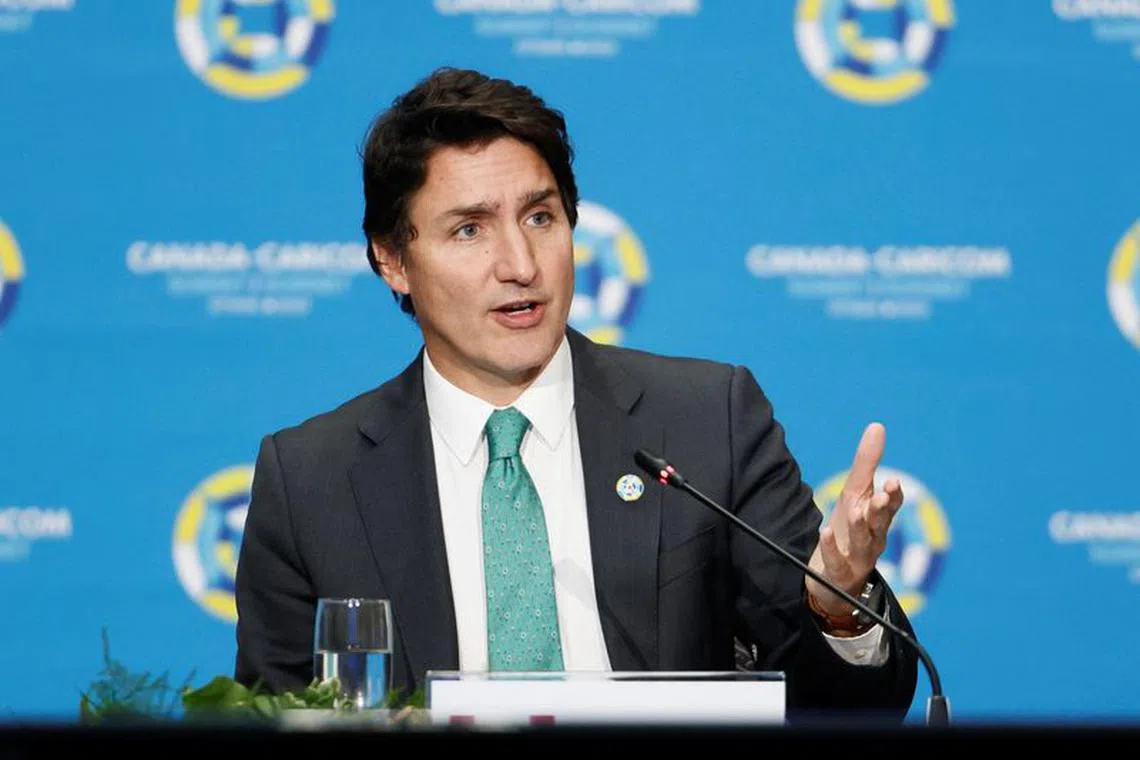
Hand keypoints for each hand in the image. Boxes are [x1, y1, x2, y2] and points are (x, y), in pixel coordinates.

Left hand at [805, 422, 903, 615]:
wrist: (832, 577)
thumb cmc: (848, 529)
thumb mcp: (855, 495)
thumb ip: (866, 464)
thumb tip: (877, 426)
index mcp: (877, 519)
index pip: (890, 506)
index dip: (893, 496)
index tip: (893, 482)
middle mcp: (871, 538)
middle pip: (879, 524)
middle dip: (882, 509)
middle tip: (883, 495)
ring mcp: (857, 558)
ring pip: (861, 542)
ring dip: (859, 526)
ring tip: (855, 511)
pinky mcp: (838, 573)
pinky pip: (836, 561)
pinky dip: (831, 547)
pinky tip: (824, 532)